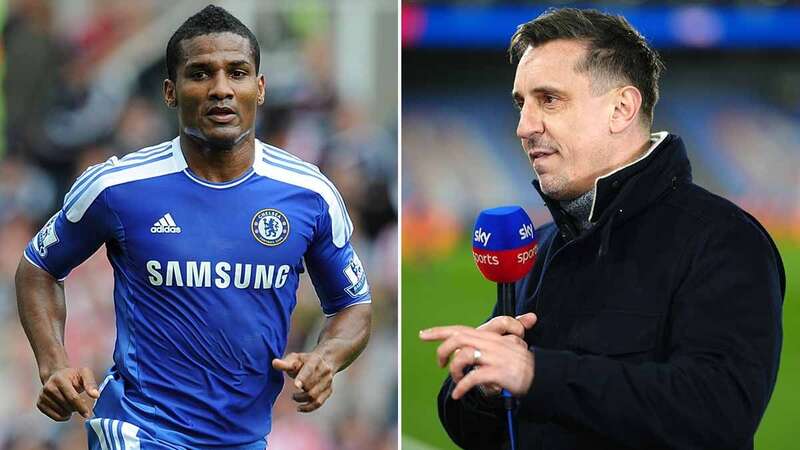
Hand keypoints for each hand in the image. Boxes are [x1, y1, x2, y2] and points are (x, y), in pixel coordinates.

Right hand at [37, 367, 98, 420]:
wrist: (56, 376)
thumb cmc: (73, 376)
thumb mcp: (84, 374)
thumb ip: (91, 384)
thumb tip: (96, 395)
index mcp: (59, 379)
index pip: (72, 397)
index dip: (81, 407)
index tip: (87, 414)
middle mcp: (48, 387)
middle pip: (67, 406)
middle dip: (76, 408)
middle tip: (79, 403)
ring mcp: (42, 396)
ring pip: (61, 413)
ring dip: (70, 412)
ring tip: (71, 404)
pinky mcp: (39, 404)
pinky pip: (54, 417)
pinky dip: (63, 416)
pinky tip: (66, 410)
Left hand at [272, 352, 334, 412]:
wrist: (325, 361)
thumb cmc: (305, 361)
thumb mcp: (294, 358)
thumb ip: (285, 363)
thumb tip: (274, 363)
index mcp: (315, 360)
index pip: (309, 370)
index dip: (302, 378)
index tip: (296, 386)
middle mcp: (324, 370)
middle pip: (310, 385)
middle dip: (299, 391)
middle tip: (292, 394)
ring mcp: (327, 381)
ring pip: (314, 395)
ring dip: (302, 399)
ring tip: (294, 397)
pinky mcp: (328, 390)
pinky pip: (319, 402)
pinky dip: (308, 408)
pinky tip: (299, 408)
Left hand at [420, 313, 536, 398]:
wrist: (543, 376)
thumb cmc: (522, 363)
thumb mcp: (507, 347)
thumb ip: (493, 341)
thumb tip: (487, 338)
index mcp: (490, 336)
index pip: (460, 329)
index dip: (439, 331)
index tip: (423, 334)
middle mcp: (491, 343)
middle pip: (458, 339)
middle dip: (442, 351)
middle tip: (441, 364)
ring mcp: (495, 356)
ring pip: (463, 356)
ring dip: (455, 371)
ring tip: (457, 381)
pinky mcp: (499, 371)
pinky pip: (474, 377)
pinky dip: (462, 386)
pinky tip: (459, 393)